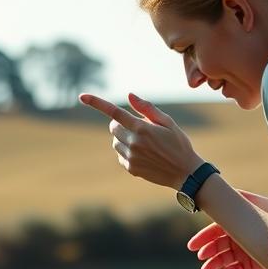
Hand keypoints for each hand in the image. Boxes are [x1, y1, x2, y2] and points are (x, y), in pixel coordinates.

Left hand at [79, 92, 203, 189]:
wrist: (185, 172)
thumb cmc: (179, 143)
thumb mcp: (168, 122)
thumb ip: (147, 108)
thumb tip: (129, 96)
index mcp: (142, 128)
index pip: (114, 112)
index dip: (97, 103)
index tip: (82, 96)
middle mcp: (134, 143)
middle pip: (113, 127)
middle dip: (120, 123)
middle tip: (136, 126)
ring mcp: (130, 157)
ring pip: (115, 142)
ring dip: (123, 138)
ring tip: (143, 142)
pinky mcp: (130, 168)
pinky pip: (120, 155)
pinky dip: (127, 152)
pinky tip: (143, 154)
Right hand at [187, 191, 267, 268]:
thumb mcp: (258, 205)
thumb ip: (238, 199)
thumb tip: (217, 192)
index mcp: (238, 223)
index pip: (215, 231)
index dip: (203, 238)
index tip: (193, 246)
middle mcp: (240, 238)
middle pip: (218, 247)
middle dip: (208, 252)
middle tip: (201, 257)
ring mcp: (247, 252)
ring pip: (226, 260)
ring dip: (214, 264)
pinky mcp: (256, 265)